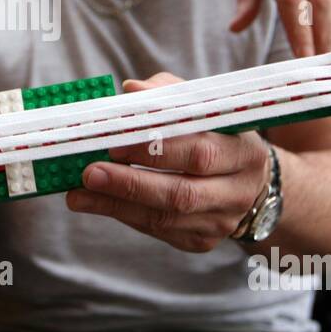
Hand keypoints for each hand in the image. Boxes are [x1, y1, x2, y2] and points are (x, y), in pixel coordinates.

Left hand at [64, 73, 271, 251]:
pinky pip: (159, 230)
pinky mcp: (202, 241)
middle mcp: (238, 191)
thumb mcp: (204, 110)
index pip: (200, 151)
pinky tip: (97, 203)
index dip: (156, 148)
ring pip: (166, 218)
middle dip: (131, 183)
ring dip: (117, 205)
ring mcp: (221, 221)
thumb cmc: (216, 136)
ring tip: (80, 194)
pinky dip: (125, 216)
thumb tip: (132, 90)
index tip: (115, 143)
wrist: (250, 183)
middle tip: (90, 173)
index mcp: (243, 151)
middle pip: (182, 192)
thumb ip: (168, 95)